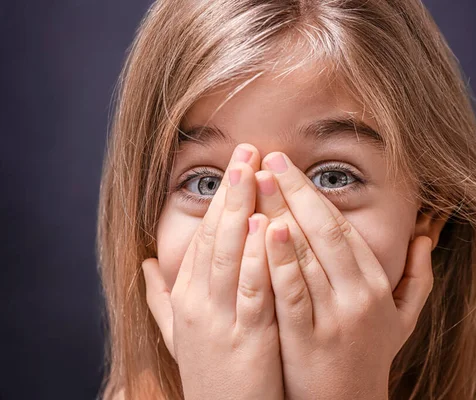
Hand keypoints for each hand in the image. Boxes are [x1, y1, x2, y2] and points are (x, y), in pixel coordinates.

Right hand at [142, 144, 283, 399]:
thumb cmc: (210, 373)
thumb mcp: (180, 334)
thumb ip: (161, 298)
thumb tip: (146, 266)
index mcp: (186, 297)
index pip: (202, 236)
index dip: (219, 199)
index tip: (235, 166)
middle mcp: (197, 302)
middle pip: (214, 236)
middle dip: (231, 191)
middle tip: (246, 150)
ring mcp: (220, 319)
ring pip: (229, 255)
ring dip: (242, 211)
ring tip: (254, 172)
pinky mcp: (246, 337)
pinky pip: (252, 290)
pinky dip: (257, 257)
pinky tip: (268, 227)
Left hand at [256, 152, 433, 399]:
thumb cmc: (369, 358)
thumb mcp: (403, 321)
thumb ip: (419, 279)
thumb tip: (426, 238)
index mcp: (376, 285)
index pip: (342, 228)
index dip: (313, 193)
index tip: (287, 167)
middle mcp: (358, 296)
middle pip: (323, 232)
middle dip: (293, 191)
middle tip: (267, 159)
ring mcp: (333, 318)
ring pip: (305, 256)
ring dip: (279, 214)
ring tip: (255, 183)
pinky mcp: (307, 340)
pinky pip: (291, 292)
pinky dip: (276, 259)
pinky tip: (260, 230)